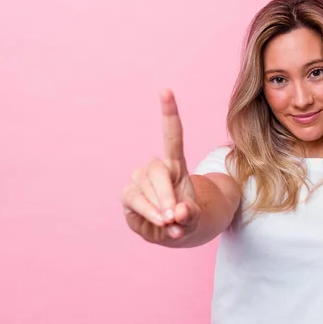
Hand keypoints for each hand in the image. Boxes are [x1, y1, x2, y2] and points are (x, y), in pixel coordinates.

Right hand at [121, 89, 200, 242]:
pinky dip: (148, 213)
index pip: (172, 135)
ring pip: (145, 189)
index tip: (165, 91)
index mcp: (175, 164)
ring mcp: (139, 179)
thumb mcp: (194, 218)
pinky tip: (158, 222)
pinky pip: (135, 200)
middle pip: (157, 171)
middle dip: (167, 195)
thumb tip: (177, 213)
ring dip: (159, 209)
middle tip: (175, 216)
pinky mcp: (128, 194)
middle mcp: (155, 167)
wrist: (171, 232)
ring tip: (171, 224)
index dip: (169, 113)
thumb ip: (189, 215)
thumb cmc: (185, 218)